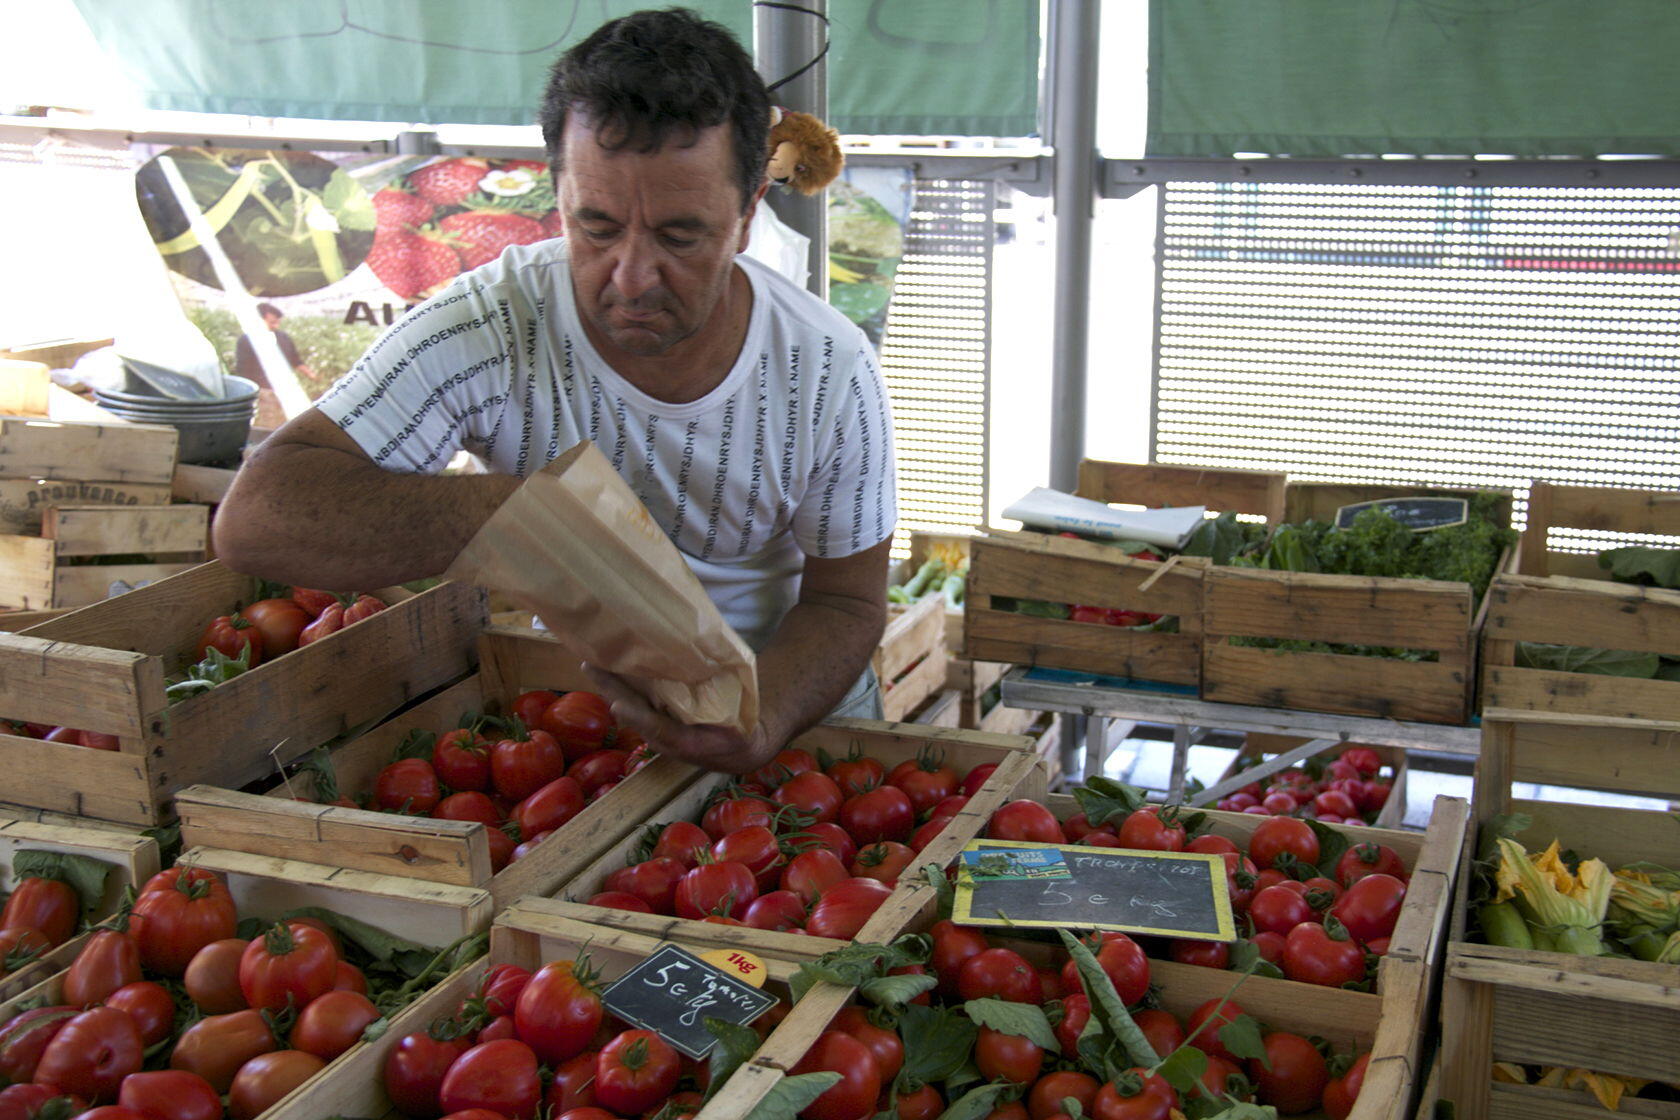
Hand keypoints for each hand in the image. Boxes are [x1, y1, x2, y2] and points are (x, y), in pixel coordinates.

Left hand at [583, 663, 775, 774]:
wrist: (739, 750)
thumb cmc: (741, 727)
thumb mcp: (740, 720)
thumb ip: (725, 702)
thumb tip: (714, 662)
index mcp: (692, 743)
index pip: (661, 731)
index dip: (640, 718)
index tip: (619, 705)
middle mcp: (668, 743)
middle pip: (635, 718)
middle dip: (613, 692)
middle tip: (592, 666)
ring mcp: (657, 735)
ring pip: (629, 711)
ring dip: (611, 688)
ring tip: (593, 661)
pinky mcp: (653, 726)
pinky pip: (634, 706)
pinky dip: (621, 689)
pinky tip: (608, 668)